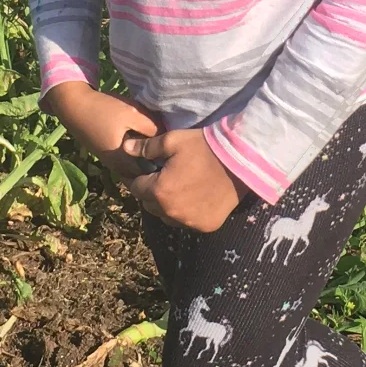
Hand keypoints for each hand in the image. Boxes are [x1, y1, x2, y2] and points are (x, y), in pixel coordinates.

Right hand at [47, 83, 163, 182]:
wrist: (74, 106)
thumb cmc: (105, 110)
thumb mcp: (133, 114)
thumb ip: (152, 127)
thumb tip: (167, 138)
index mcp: (124, 161)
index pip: (151, 174)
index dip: (165, 167)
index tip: (177, 156)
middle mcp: (117, 167)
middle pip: (144, 175)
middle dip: (158, 168)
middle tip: (172, 156)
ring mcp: (112, 163)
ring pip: (136, 169)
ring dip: (148, 163)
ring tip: (162, 150)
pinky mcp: (109, 155)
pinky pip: (129, 163)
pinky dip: (138, 158)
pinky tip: (146, 144)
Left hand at [121, 128, 251, 230]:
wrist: (240, 160)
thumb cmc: (204, 147)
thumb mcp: (172, 141)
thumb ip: (146, 148)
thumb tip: (125, 148)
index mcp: (159, 191)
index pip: (136, 188)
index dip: (137, 178)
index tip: (143, 171)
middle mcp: (171, 212)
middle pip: (150, 205)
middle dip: (152, 191)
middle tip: (161, 177)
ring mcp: (189, 222)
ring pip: (167, 216)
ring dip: (167, 205)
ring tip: (178, 187)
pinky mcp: (206, 226)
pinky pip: (187, 222)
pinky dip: (186, 212)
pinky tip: (194, 197)